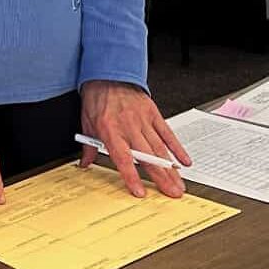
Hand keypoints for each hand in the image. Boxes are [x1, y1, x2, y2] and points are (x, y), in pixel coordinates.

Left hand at [78, 80, 191, 196]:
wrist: (108, 75)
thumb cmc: (98, 98)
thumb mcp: (87, 123)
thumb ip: (88, 146)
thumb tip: (84, 163)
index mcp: (110, 130)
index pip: (123, 158)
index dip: (131, 176)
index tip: (139, 191)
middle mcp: (128, 126)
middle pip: (147, 157)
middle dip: (161, 178)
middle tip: (172, 194)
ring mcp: (143, 120)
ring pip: (159, 148)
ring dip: (170, 169)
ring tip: (178, 184)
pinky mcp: (154, 114)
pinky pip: (167, 133)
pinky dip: (177, 148)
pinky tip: (183, 161)